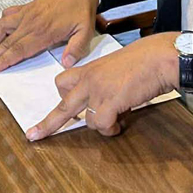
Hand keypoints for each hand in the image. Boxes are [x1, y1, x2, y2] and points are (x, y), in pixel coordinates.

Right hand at [0, 0, 98, 72]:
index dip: (5, 60)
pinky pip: (8, 15)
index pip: (19, 49)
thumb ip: (77, 48)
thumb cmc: (81, 10)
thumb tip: (67, 63)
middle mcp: (31, 22)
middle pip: (7, 42)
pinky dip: (1, 23)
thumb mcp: (85, 31)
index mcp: (44, 31)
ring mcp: (26, 14)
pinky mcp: (26, 7)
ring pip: (3, 27)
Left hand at [27, 31, 179, 140]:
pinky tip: (120, 125)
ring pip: (86, 120)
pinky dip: (110, 129)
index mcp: (89, 70)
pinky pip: (102, 125)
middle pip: (62, 106)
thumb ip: (106, 84)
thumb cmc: (144, 61)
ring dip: (102, 125)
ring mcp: (97, 91)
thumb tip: (109, 106)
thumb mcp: (116, 68)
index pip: (62, 82)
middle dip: (47, 124)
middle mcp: (88, 80)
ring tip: (117, 120)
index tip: (60, 105)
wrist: (159, 57)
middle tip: (33, 135)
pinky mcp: (109, 101)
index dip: (63, 95)